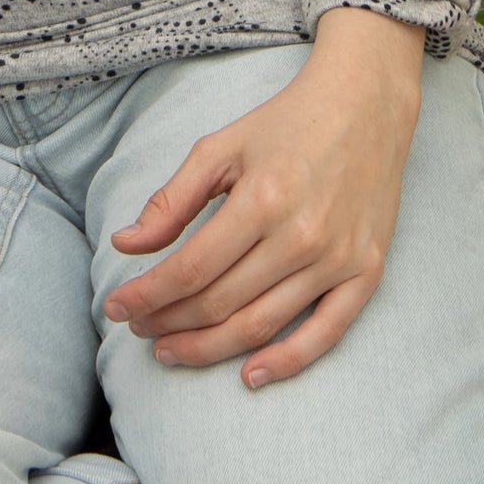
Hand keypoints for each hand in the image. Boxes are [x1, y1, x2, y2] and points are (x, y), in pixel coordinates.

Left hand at [101, 8, 424, 388]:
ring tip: (170, 350)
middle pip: (221, 302)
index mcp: (261, 200)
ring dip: (209, 347)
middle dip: (169, 322)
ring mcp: (337, 260)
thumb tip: (125, 244)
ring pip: (262, 325)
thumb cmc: (285, 124)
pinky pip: (325, 334)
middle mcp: (301, 237)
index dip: (147, 295)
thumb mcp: (220, 147)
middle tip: (138, 328)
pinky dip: (287, 363)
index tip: (116, 306)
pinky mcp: (367, 273)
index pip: (190, 269)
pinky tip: (248, 375)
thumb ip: (172, 199)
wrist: (366, 107)